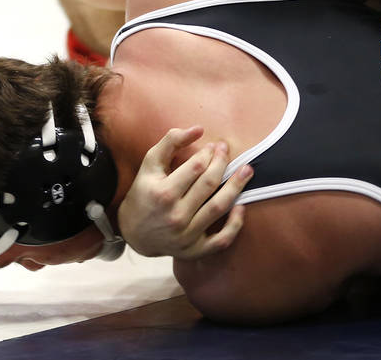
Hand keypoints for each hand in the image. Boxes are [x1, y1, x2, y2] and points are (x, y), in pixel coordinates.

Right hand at [118, 126, 252, 259]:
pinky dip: (235, 224)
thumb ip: (171, 141)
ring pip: (219, 207)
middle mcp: (175, 216)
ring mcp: (186, 236)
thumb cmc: (145, 192)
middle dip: (223, 163)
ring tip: (247, 170)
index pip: (196, 167)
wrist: (133, 233)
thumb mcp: (150, 164)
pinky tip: (241, 206)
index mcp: (162, 193)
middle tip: (227, 151)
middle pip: (209, 184)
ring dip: (237, 186)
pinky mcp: (194, 250)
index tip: (213, 146)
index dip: (209, 153)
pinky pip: (222, 239)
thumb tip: (199, 128)